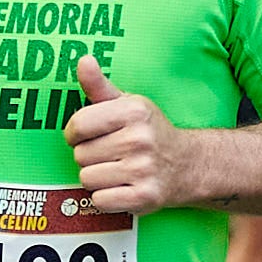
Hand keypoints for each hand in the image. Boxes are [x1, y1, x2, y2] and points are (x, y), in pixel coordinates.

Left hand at [65, 56, 193, 213]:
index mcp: (134, 111)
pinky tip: (122, 187)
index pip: (78, 125)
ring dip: (97, 178)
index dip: (74, 133)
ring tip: (117, 170)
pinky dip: (106, 198)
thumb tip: (84, 60)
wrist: (187, 164)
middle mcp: (140, 139)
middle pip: (80, 155)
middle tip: (111, 154)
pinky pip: (100, 200)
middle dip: (89, 156)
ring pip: (87, 179)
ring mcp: (143, 170)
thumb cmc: (149, 132)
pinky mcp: (144, 197)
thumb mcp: (128, 104)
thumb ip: (99, 85)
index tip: (85, 136)